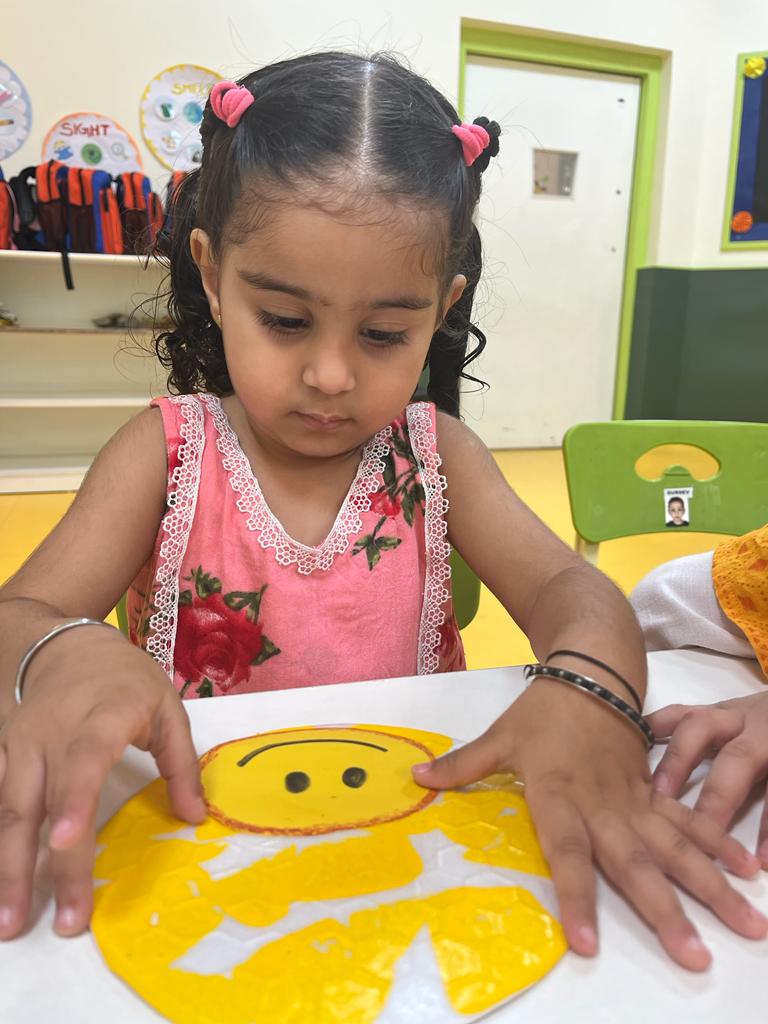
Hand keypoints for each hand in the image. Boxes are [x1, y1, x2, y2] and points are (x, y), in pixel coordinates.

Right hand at [0, 628, 205, 938]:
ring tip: (9, 925)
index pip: (85, 758)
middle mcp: (52, 734)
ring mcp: (19, 747)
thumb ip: (181, 763)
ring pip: (7, 813)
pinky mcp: (1, 758)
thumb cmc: (124, 680)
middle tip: (63, 923)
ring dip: (7, 870)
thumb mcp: (166, 708)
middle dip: (42, 866)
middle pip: (40, 802)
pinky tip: (1, 888)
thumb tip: (193, 817)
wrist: (65, 648)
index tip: (65, 840)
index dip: (74, 798)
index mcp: (102, 715)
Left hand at [413, 680, 765, 970]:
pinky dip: (717, 845)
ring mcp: (634, 798)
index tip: (587, 943)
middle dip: (665, 911)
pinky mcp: (653, 790)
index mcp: (559, 794)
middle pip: (634, 862)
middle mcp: (602, 804)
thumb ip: (462, 765)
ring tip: (746, 925)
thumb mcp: (500, 735)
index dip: (575, 896)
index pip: (566, 852)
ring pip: (674, 847)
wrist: (593, 668)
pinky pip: (688, 822)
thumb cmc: (543, 708)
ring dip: (709, 886)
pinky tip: (746, 873)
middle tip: (694, 956)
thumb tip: (415, 781)